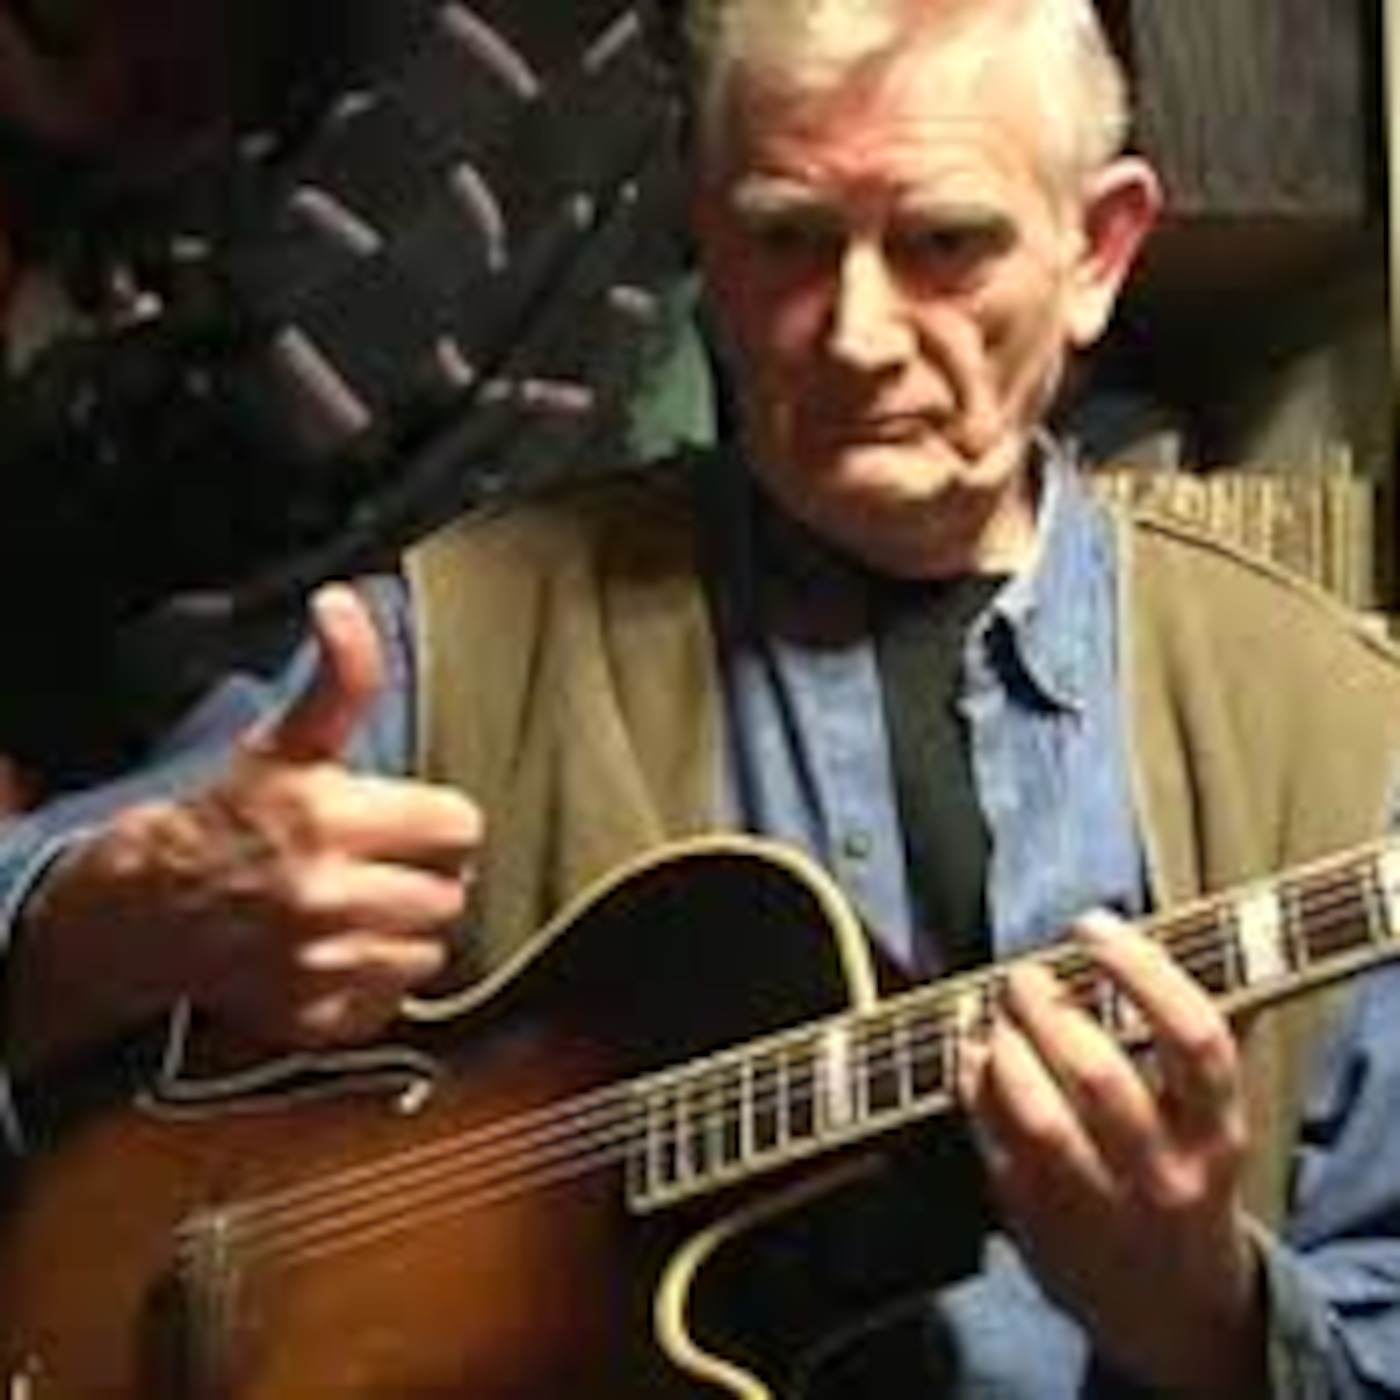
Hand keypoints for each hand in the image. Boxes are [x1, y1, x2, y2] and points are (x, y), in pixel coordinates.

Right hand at [11, 584, 483, 1071]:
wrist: (149, 909)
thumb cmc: (231, 816)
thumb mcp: (288, 743)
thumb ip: (341, 678)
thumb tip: (342, 602)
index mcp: (329, 820)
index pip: (461, 828)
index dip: (436, 821)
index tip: (401, 821)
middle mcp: (326, 896)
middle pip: (452, 892)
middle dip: (423, 875)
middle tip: (376, 865)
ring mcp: (319, 963)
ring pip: (429, 948)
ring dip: (404, 929)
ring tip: (358, 907)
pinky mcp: (313, 1017)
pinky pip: (392, 998)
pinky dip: (374, 980)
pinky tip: (338, 951)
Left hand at [957, 913, 1265, 1397]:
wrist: (1173, 1316)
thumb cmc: (1185, 1185)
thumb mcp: (1210, 1125)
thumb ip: (1178, 1049)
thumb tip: (1120, 941)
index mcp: (1216, 1136)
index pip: (1194, 1038)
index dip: (1141, 967)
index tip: (1093, 926)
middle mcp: (1161, 1174)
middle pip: (1100, 1073)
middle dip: (1048, 1005)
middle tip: (1024, 973)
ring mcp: (1095, 1204)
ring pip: (1037, 1112)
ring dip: (1004, 1044)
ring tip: (994, 1010)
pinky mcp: (1034, 1219)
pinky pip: (991, 1137)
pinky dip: (972, 1079)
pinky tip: (970, 1048)